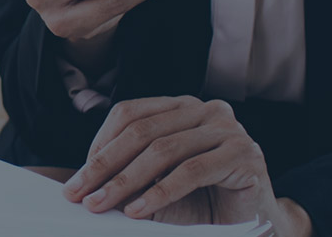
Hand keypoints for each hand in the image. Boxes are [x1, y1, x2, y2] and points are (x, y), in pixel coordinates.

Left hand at [63, 96, 308, 235]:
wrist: (253, 224)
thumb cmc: (203, 203)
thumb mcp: (156, 185)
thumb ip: (128, 177)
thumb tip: (79, 182)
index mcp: (182, 107)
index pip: (130, 114)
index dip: (100, 144)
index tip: (78, 179)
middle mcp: (206, 109)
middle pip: (142, 131)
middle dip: (105, 166)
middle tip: (80, 195)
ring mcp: (228, 129)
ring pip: (164, 150)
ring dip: (126, 181)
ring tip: (103, 205)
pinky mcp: (244, 154)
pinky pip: (191, 171)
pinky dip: (160, 192)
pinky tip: (138, 211)